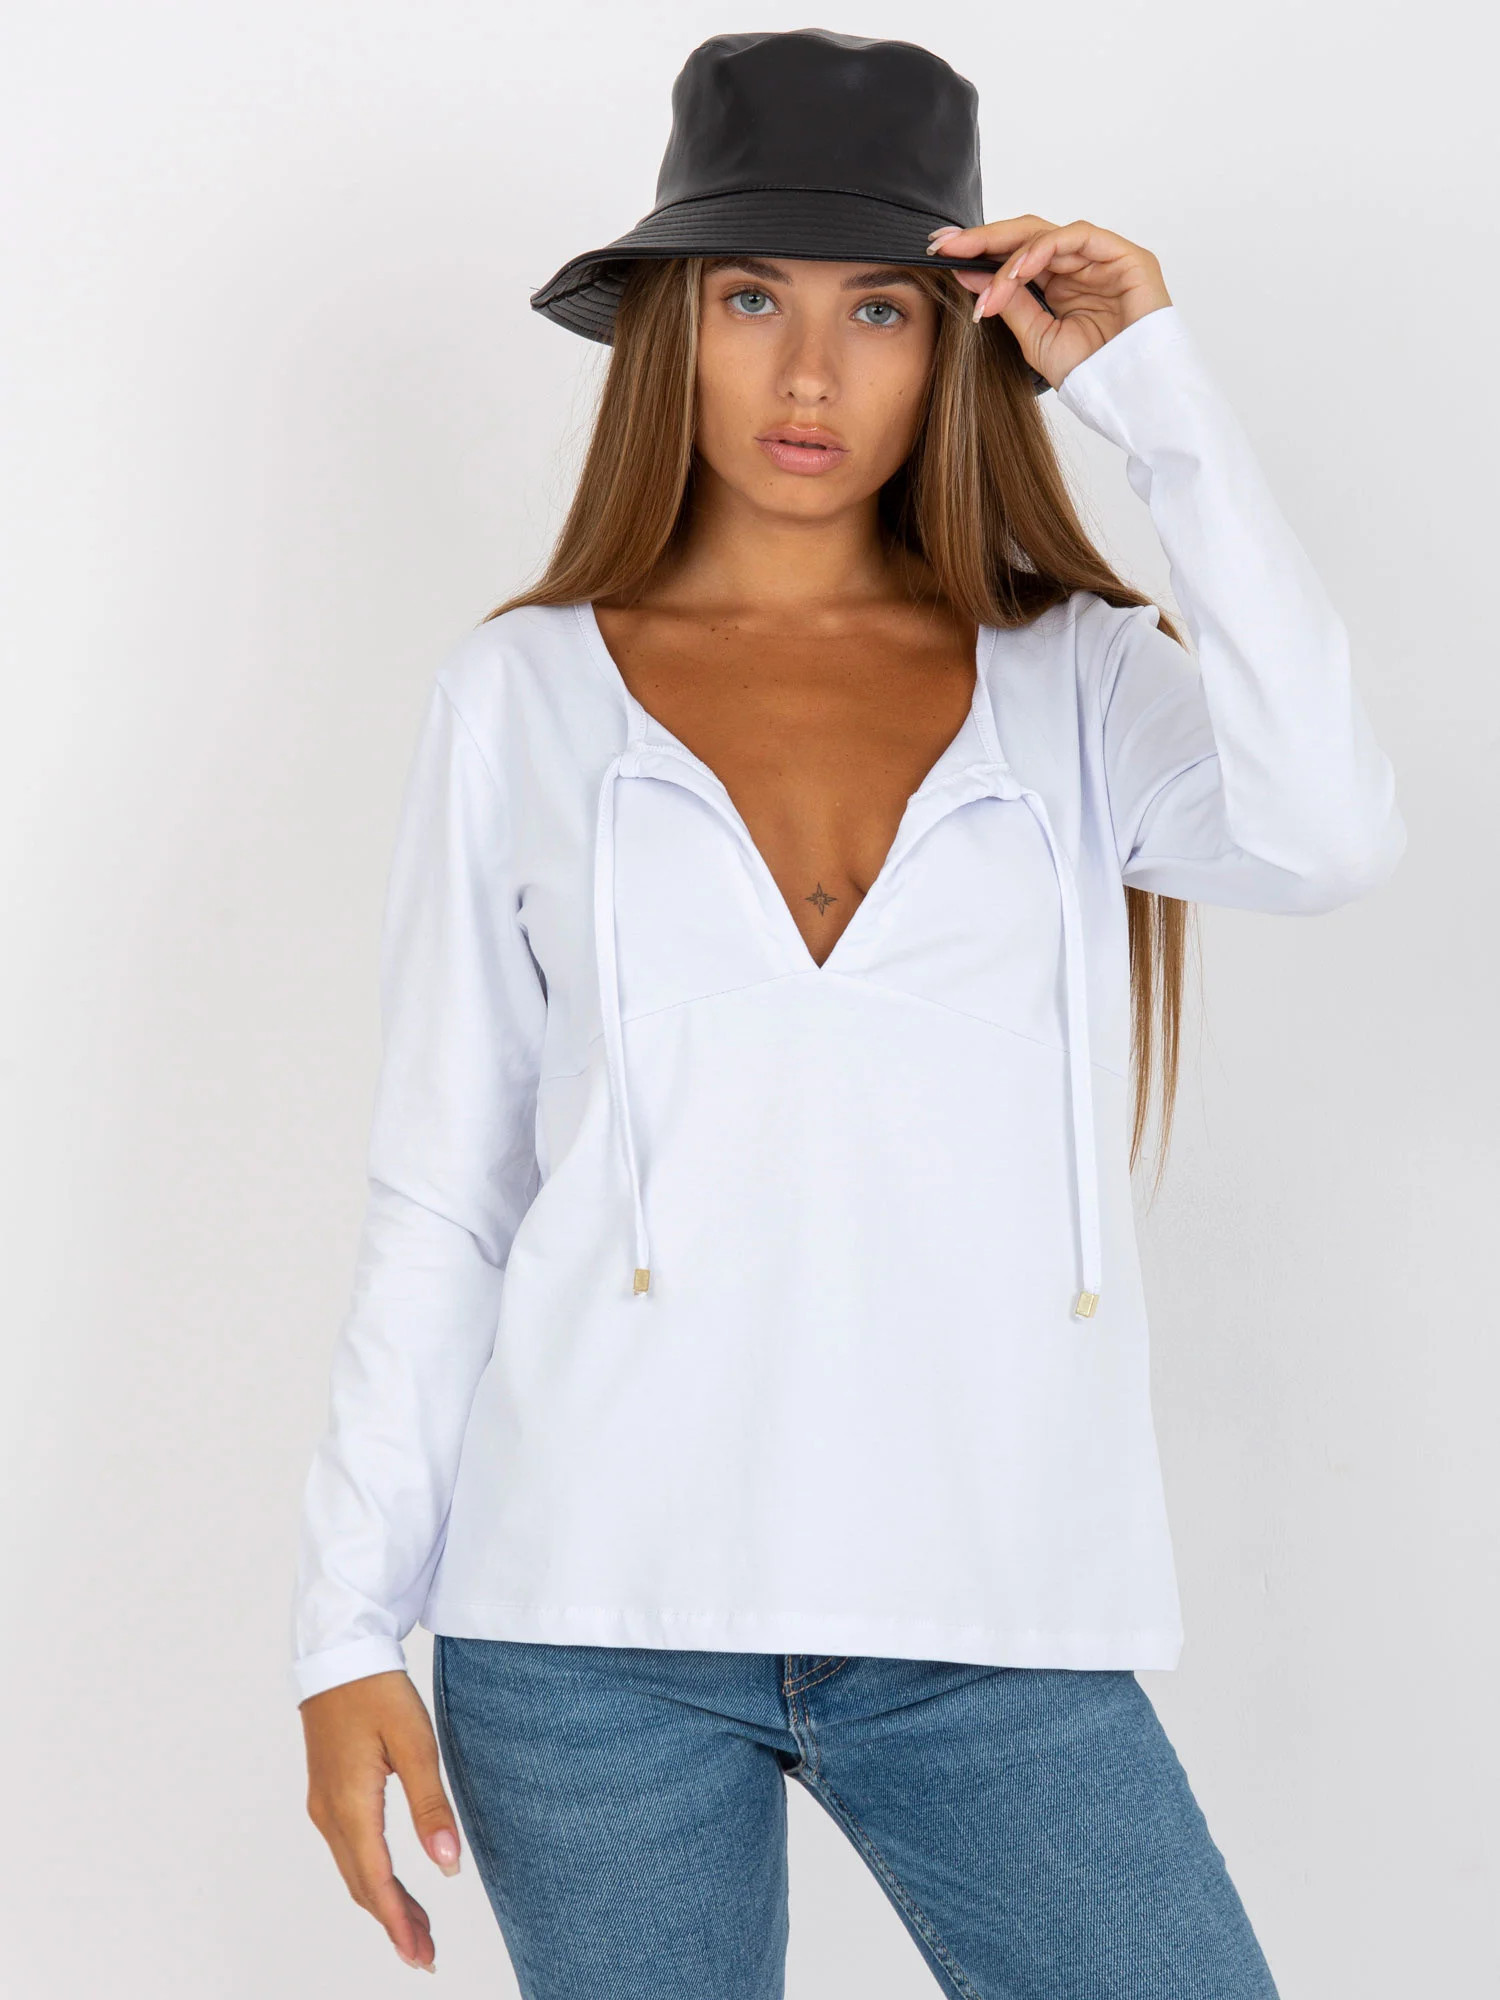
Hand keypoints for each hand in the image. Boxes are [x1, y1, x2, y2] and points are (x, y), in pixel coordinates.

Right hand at [301, 1669, 461, 1972]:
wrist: (338, 1653)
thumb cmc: (377, 1690)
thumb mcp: (414, 1742)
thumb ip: (431, 1807)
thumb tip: (448, 1865)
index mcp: (350, 1805)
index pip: (376, 1883)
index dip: (398, 1924)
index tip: (419, 1956)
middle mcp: (330, 1813)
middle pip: (362, 1885)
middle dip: (394, 1923)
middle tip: (425, 1954)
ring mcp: (324, 1804)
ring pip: (355, 1870)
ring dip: (383, 1903)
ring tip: (417, 1929)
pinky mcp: (328, 1792)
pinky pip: (350, 1850)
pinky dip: (372, 1876)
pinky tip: (391, 1884)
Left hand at [926, 216, 1171, 389]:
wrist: (1132, 395)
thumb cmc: (1091, 372)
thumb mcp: (1035, 337)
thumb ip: (1007, 302)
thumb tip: (966, 273)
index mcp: (1057, 284)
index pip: (1013, 255)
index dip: (977, 250)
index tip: (938, 251)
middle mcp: (1078, 265)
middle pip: (1024, 236)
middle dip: (982, 239)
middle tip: (944, 243)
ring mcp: (1101, 257)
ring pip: (1045, 235)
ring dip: (1009, 256)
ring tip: (988, 286)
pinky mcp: (1123, 255)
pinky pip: (1075, 237)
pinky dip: (1041, 251)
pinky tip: (1017, 272)